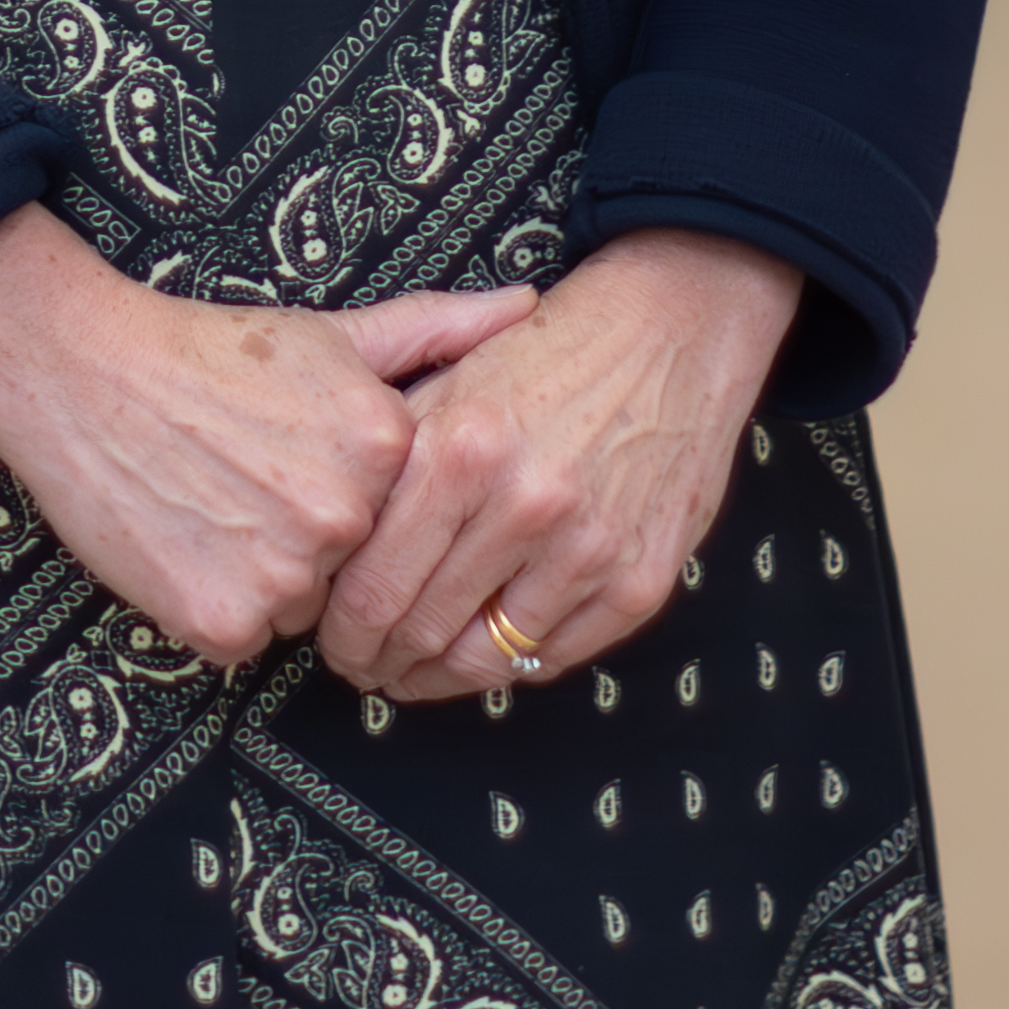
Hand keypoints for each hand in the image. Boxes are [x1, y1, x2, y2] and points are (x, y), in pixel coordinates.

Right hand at [0, 208, 536, 660]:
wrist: (83, 371)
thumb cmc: (212, 351)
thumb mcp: (334, 332)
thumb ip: (438, 329)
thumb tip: (531, 305)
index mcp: (386, 448)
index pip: (405, 513)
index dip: (356, 492)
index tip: (305, 458)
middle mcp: (345, 519)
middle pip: (357, 567)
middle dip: (312, 537)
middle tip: (250, 480)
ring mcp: (283, 578)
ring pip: (301, 608)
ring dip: (266, 575)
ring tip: (215, 502)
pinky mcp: (221, 623)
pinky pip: (242, 637)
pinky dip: (215, 603)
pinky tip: (185, 538)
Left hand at [314, 232, 803, 704]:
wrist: (671, 329)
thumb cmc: (552, 352)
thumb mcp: (449, 378)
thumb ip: (390, 460)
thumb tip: (336, 545)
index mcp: (462, 451)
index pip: (374, 586)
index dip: (343, 633)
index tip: (336, 642)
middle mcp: (526, 504)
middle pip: (423, 632)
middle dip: (381, 663)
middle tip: (368, 668)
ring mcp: (590, 548)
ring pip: (489, 659)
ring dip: (442, 678)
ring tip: (420, 672)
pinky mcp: (640, 579)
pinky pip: (557, 656)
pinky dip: (515, 663)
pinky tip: (490, 649)